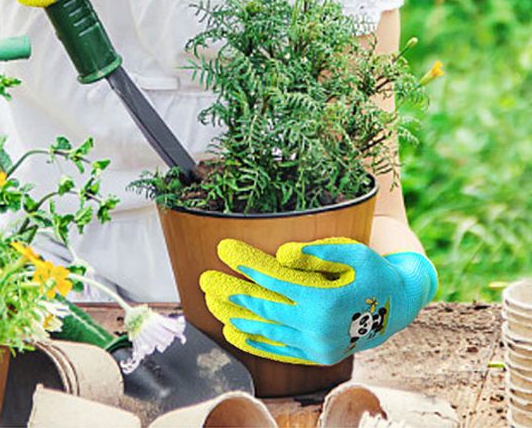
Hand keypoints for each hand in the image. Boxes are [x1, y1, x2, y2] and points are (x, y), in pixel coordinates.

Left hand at [200, 237, 437, 365]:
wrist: (398, 307)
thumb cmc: (374, 271)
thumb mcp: (355, 253)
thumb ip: (322, 251)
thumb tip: (288, 252)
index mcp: (326, 300)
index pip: (276, 281)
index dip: (248, 265)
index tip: (225, 250)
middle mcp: (319, 327)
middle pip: (265, 307)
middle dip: (234, 292)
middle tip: (207, 280)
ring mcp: (317, 344)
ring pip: (268, 331)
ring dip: (237, 317)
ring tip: (212, 304)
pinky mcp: (317, 355)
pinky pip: (280, 349)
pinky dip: (256, 341)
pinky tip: (236, 332)